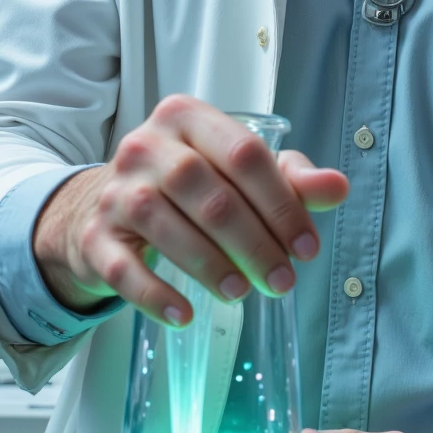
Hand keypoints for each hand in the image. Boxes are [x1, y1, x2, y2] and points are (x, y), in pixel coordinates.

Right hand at [31, 96, 348, 322]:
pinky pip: (123, 269)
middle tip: (283, 281)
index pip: (243, 153)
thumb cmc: (187, 184)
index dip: (281, 202)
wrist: (103, 205)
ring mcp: (114, 190)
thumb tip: (339, 188)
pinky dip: (155, 295)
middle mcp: (146, 146)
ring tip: (243, 293)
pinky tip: (185, 315)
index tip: (307, 247)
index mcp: (187, 118)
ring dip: (210, 265)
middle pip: (208, 193)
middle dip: (253, 241)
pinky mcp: (94, 236)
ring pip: (165, 225)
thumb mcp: (236, 171)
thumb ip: (290, 179)